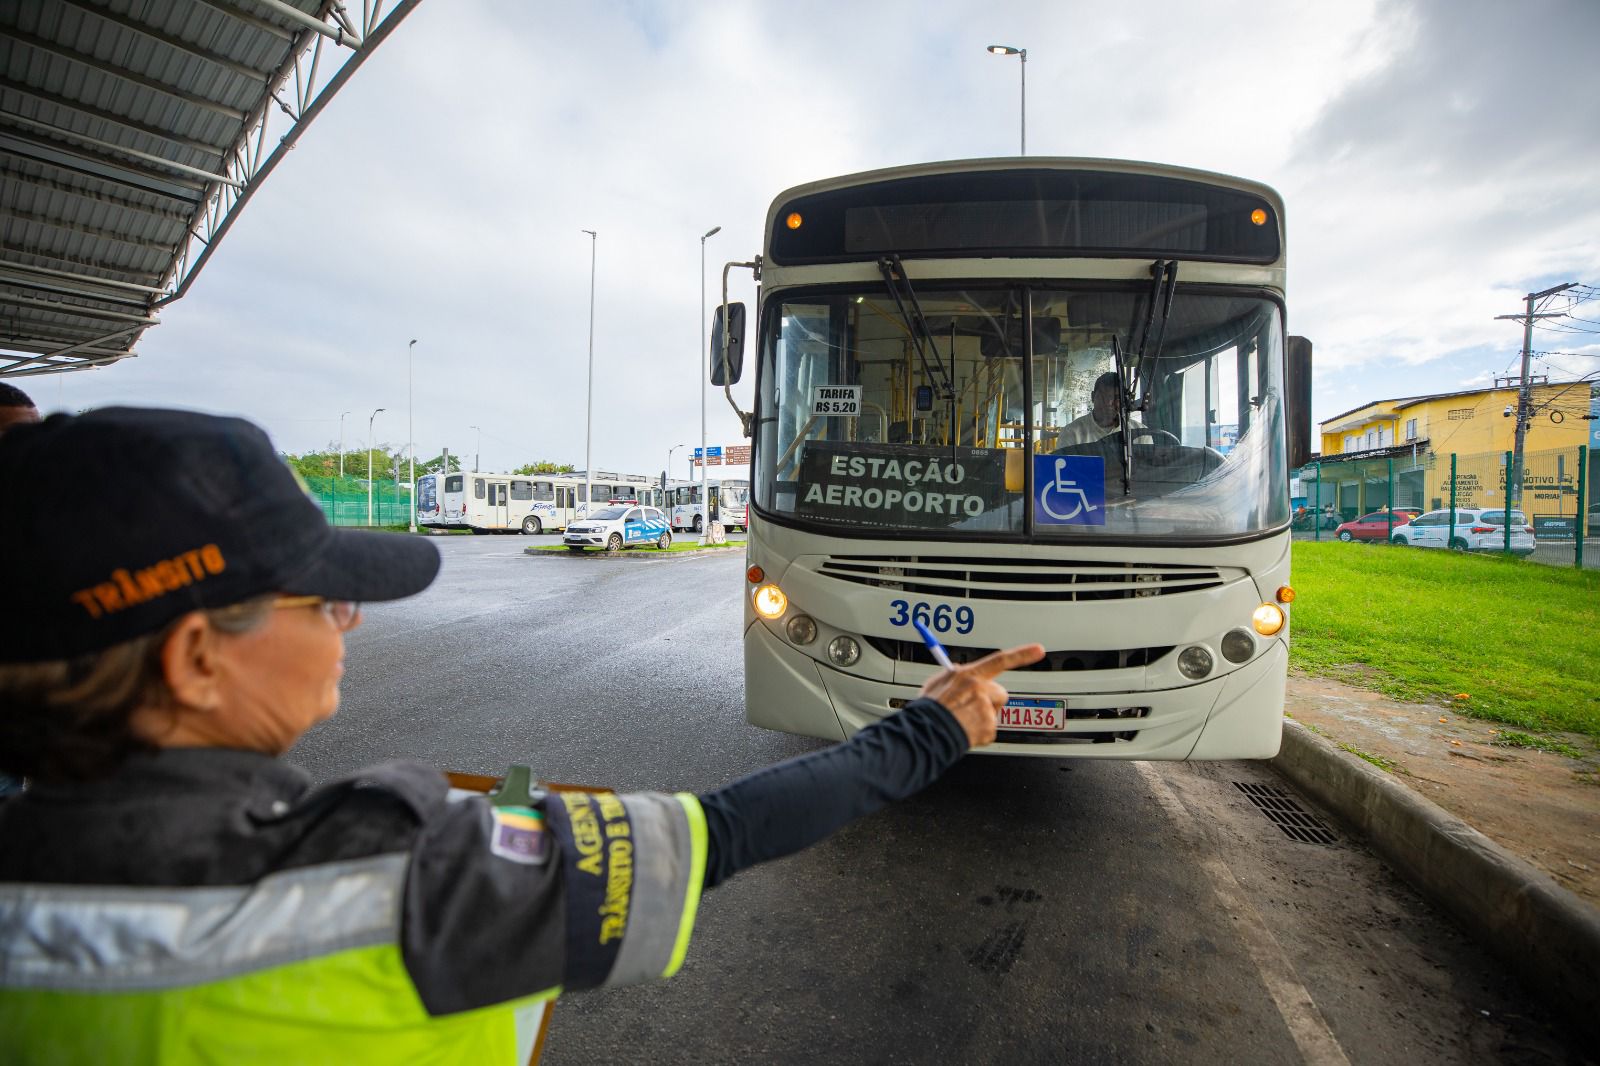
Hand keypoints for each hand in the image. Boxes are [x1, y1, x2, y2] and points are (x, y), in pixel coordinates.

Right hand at [918, 643, 1045, 747]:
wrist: (928, 732)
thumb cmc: (931, 708)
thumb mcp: (938, 682)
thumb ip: (953, 675)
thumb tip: (959, 671)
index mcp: (969, 675)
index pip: (1001, 660)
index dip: (1022, 654)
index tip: (1039, 650)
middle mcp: (981, 689)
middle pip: (999, 692)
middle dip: (990, 700)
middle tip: (971, 707)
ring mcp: (986, 709)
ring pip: (993, 712)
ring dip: (983, 717)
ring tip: (963, 720)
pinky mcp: (989, 727)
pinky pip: (989, 729)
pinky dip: (980, 732)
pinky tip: (966, 730)